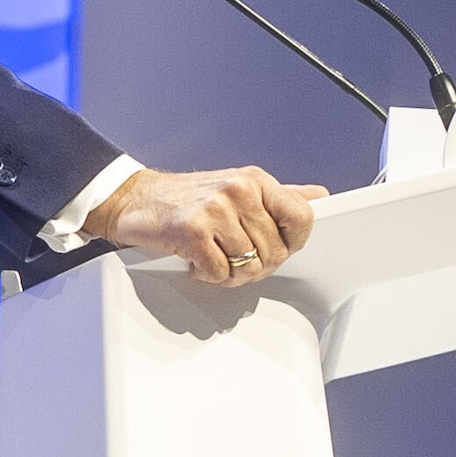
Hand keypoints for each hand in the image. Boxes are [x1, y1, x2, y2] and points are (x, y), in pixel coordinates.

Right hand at [92, 164, 324, 283]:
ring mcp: (215, 210)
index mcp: (256, 181)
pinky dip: (208, 275)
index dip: (294, 242)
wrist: (135, 199)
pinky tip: (196, 261)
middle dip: (256, 265)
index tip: (278, 247)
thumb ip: (281, 196)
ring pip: (249, 267)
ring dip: (230, 273)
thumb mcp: (239, 188)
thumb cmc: (188, 198)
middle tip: (233, 257)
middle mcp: (238, 191)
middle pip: (275, 252)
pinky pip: (220, 273)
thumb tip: (320, 197)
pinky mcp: (192, 232)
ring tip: (214, 257)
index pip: (302, 216)